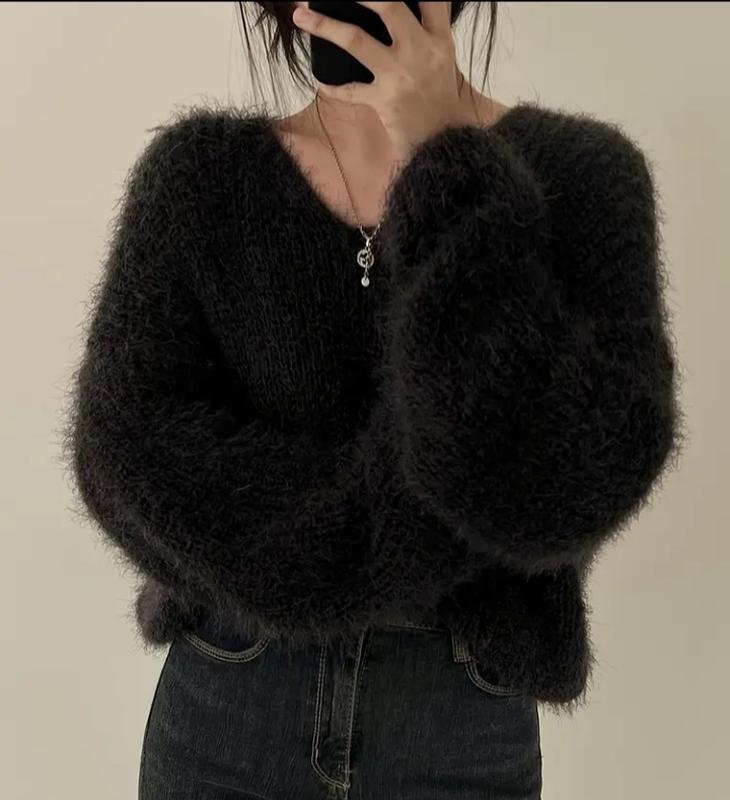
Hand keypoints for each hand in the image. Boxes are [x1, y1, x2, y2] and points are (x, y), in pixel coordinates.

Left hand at [292, 1, 476, 162]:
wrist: (445, 143)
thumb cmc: (443, 102)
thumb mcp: (445, 62)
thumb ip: (428, 34)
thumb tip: (397, 15)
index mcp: (439, 41)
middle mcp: (419, 52)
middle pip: (389, 6)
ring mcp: (398, 76)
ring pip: (356, 40)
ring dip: (325, 26)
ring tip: (300, 15)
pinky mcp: (383, 101)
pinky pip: (350, 91)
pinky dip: (334, 88)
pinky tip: (322, 84)